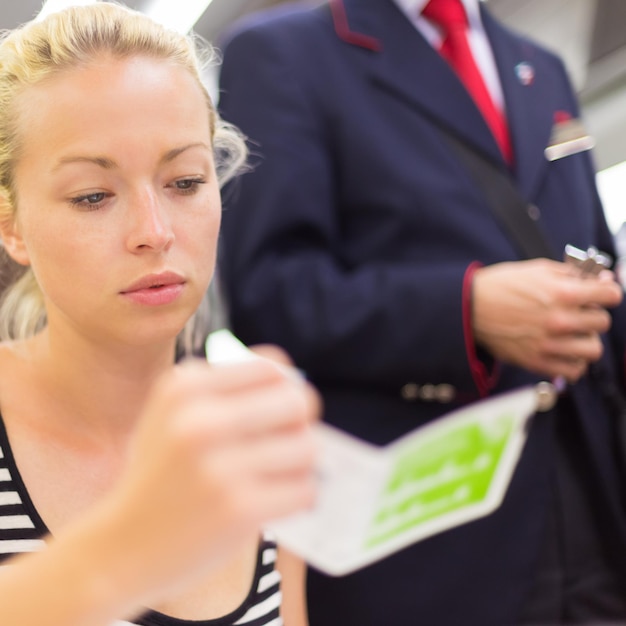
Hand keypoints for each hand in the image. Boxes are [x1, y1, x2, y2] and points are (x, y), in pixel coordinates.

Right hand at [91, 358, 319, 605]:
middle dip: (301, 422)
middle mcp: (201, 420)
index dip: (286, 387)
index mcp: (184, 387)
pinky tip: (274, 501)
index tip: (280, 409)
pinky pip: (304, 490)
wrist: (119, 547)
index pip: (272, 367)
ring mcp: (220, 467)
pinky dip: (297, 496)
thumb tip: (293, 379)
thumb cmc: (159, 473)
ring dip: (301, 464)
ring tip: (280, 474)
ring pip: (308, 447)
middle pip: (298, 401)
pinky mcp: (239, 510)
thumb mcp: (172, 414)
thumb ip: (225, 389)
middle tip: (289, 441)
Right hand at [472, 259, 622, 381]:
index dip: (608, 292)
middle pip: (602, 322)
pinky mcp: (537, 361)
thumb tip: (599, 280)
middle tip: (580, 312)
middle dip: (593, 314)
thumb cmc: (500, 286)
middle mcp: (559, 320)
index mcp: (561, 293)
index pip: (610, 295)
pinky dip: (574, 363)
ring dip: (587, 341)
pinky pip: (573, 371)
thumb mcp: (536, 269)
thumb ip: (570, 274)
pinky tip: (565, 352)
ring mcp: (549, 343)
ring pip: (593, 350)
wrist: (470, 308)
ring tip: (575, 335)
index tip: (601, 294)